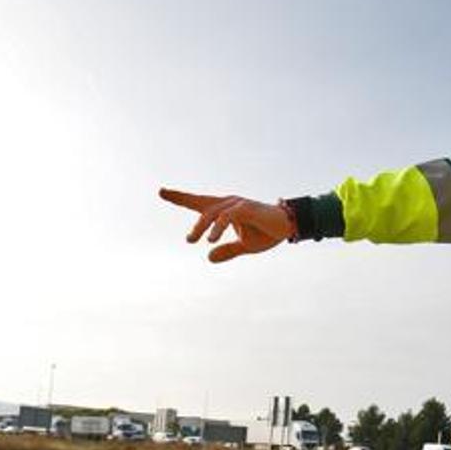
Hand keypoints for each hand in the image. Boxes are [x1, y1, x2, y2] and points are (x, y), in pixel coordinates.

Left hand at [158, 188, 294, 262]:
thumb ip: (227, 250)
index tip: (161, 191)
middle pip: (201, 204)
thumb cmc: (266, 233)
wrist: (288, 227)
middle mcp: (229, 203)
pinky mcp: (246, 208)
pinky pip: (227, 217)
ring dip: (200, 227)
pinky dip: (217, 227)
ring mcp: (237, 204)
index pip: (199, 202)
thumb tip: (209, 257)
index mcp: (225, 210)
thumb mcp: (244, 246)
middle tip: (172, 217)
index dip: (180, 197)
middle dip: (182, 201)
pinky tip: (210, 240)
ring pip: (212, 212)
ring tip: (191, 240)